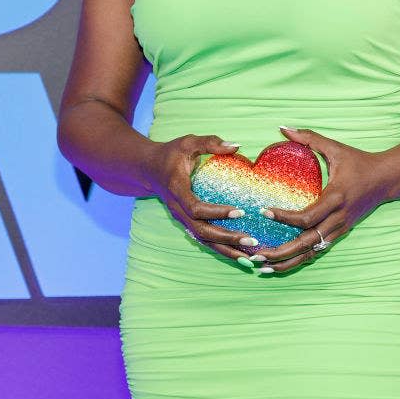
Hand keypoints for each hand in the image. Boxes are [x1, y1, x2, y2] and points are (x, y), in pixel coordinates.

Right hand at [147, 133, 258, 265]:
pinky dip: (220, 247)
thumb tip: (237, 146)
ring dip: (225, 249)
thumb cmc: (171, 154)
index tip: (240, 212)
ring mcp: (181, 218)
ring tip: (249, 256)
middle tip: (251, 240)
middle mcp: (178, 209)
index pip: (196, 208)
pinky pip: (204, 238)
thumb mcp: (188, 142)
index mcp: (177, 190)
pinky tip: (239, 253)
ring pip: (203, 239)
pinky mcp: (187, 222)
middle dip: (226, 238)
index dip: (217, 212)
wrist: (148, 169)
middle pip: (201, 231)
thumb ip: (210, 142)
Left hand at [253, 126, 389, 272]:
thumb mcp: (336, 147)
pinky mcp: (340, 233)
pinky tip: (280, 264)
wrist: (387, 179)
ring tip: (262, 266)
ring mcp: (340, 228)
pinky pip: (317, 250)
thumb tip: (283, 128)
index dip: (285, 217)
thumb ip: (309, 138)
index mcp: (336, 197)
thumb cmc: (359, 161)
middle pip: (307, 242)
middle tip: (256, 254)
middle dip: (281, 251)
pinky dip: (299, 260)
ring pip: (311, 252)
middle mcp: (338, 218)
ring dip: (287, 262)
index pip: (307, 216)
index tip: (264, 212)